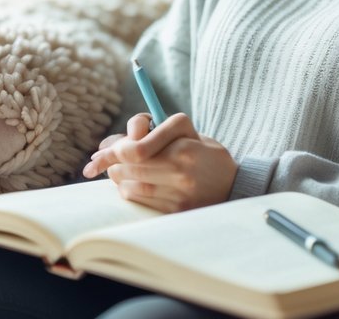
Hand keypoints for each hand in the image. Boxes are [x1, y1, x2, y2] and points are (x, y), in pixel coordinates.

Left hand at [83, 113, 236, 212]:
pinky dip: (129, 191)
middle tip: (103, 160)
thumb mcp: (185, 131)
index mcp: (185, 141)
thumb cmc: (202, 153)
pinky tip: (132, 185)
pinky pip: (140, 199)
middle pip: (130, 165)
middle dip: (111, 161)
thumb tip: (108, 144)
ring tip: (118, 171)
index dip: (114, 149)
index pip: (137, 147)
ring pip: (131, 183)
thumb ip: (149, 130)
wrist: (234, 185)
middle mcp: (183, 166)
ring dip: (118, 176)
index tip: (104, 150)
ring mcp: (181, 190)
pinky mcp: (178, 209)